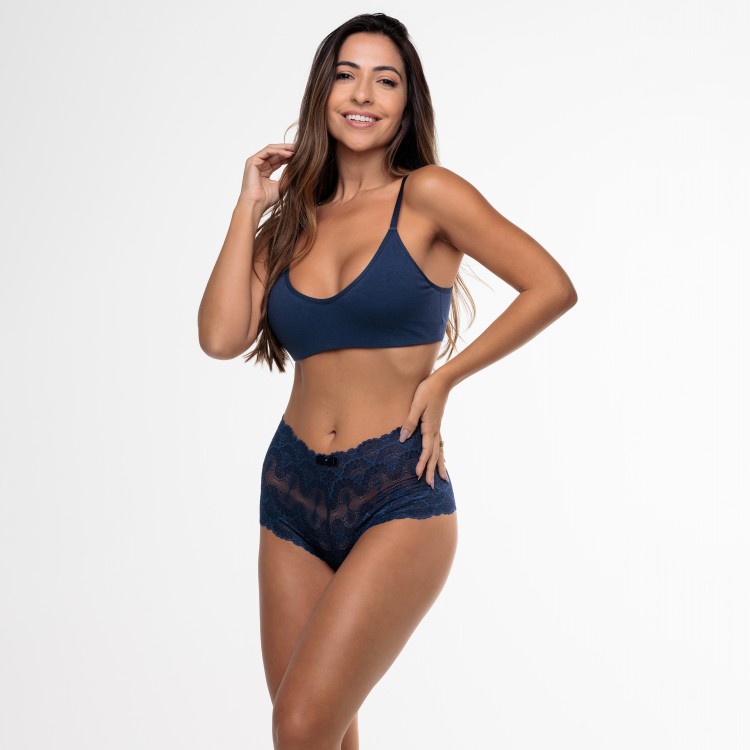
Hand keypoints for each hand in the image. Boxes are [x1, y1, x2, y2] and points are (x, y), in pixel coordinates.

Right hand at [238, 143, 296, 211]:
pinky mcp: (252, 161)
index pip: (278, 159)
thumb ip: (288, 176)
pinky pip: (267, 151)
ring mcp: (255, 162)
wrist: (255, 205)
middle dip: (287, 149)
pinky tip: (288, 154)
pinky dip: (278, 151)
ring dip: (284, 148)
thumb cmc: (265, 199)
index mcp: (265, 170)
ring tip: (295, 149)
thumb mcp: (281, 185)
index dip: (289, 156)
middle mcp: (259, 165)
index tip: (301, 155)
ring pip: (271, 149)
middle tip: (300, 148)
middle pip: (275, 152)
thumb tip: (298, 167)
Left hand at [399, 372, 451, 488]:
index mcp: (430, 428)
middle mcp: (435, 431)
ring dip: (439, 466)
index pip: (426, 450)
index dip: (421, 463)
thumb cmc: (427, 391)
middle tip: (430, 486)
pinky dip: (441, 455)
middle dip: (431, 471)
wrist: (442, 381)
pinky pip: (440, 444)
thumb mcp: (416, 405)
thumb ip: (409, 421)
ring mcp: (438, 428)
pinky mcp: (437, 425)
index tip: (416, 475)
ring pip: (439, 451)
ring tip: (442, 479)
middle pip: (434, 455)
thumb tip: (402, 438)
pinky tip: (442, 459)